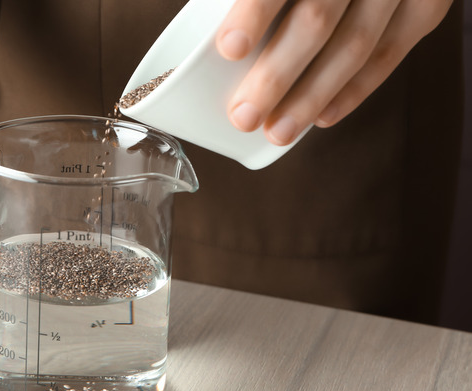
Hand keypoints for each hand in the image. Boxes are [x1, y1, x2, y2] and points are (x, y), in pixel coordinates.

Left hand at [216, 0, 452, 144]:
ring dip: (313, 96)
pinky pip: (391, 51)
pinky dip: (356, 89)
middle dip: (277, 76)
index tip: (229, 49)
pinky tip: (324, 116)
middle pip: (317, 18)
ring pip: (355, 45)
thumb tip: (208, 16)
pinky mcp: (428, 2)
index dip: (255, 12)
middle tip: (244, 115)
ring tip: (278, 131)